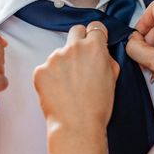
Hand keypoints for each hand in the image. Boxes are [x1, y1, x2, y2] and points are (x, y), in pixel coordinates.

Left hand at [33, 21, 119, 135]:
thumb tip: (102, 52)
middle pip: (76, 31)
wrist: (77, 127)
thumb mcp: (113, 78)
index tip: (94, 41)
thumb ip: (107, 59)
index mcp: (94, 47)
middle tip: (80, 60)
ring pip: (59, 52)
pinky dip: (51, 77)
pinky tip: (58, 91)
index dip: (96, 35)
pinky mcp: (40, 70)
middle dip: (79, 41)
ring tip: (69, 85)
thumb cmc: (97, 108)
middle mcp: (73, 48)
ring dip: (63, 63)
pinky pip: (46, 68)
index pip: (95, 27)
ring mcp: (54, 58)